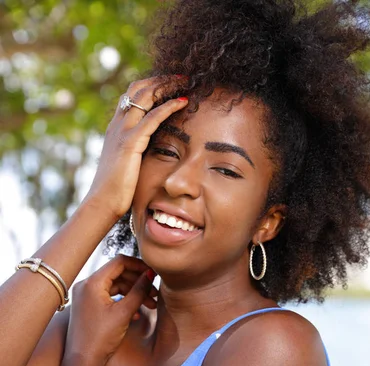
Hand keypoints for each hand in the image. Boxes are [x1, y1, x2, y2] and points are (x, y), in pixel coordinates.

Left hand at [64, 255, 156, 365]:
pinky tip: (137, 313)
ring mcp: (86, 295)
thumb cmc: (100, 338)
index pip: (119, 262)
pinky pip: (109, 296)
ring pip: (115, 285)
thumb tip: (151, 274)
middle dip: (138, 281)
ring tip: (150, 304)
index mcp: (92, 283)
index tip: (153, 273)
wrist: (83, 361)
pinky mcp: (88, 305)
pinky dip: (124, 300)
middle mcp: (86, 285)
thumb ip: (139, 291)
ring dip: (134, 293)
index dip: (139, 265)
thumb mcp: (124, 313)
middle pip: (118, 273)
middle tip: (155, 292)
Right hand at [85, 77, 187, 219]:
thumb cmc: (116, 191)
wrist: (102, 203)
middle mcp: (117, 125)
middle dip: (160, 79)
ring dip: (166, 85)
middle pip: (138, 89)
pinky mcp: (130, 143)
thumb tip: (148, 154)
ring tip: (185, 81)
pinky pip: (152, 117)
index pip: (132, 96)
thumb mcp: (126, 165)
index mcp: (116, 129)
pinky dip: (169, 106)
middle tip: (181, 76)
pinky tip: (183, 101)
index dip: (151, 86)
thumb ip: (135, 154)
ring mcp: (122, 132)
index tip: (170, 84)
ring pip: (144, 96)